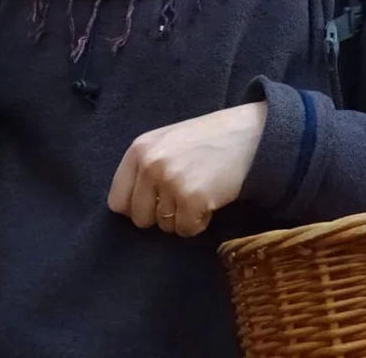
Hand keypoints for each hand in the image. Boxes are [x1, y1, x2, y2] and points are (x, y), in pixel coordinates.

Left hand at [107, 103, 266, 236]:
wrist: (248, 135)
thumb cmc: (208, 140)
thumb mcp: (167, 142)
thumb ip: (145, 168)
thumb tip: (128, 208)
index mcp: (139, 150)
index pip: (117, 201)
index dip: (137, 207)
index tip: (154, 203)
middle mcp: (150, 165)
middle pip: (140, 218)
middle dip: (161, 215)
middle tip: (183, 196)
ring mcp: (170, 181)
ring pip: (165, 226)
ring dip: (183, 216)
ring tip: (200, 191)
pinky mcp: (192, 198)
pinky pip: (187, 229)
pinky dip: (200, 221)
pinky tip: (211, 199)